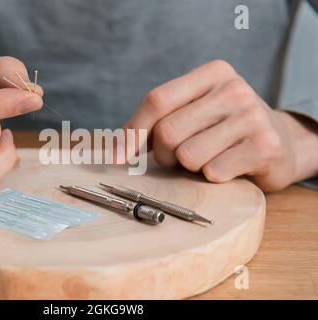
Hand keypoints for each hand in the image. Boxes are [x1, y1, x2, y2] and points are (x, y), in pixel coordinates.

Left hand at [125, 60, 317, 191]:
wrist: (279, 143)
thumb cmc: (223, 129)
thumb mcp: (195, 111)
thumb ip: (160, 120)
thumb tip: (117, 149)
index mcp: (211, 73)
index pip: (157, 100)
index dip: (132, 131)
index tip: (118, 157)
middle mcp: (233, 88)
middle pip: (168, 132)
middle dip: (165, 154)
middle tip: (180, 157)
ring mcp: (252, 116)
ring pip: (188, 156)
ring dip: (190, 167)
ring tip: (208, 157)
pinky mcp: (264, 146)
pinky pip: (212, 172)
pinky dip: (213, 177)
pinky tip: (229, 166)